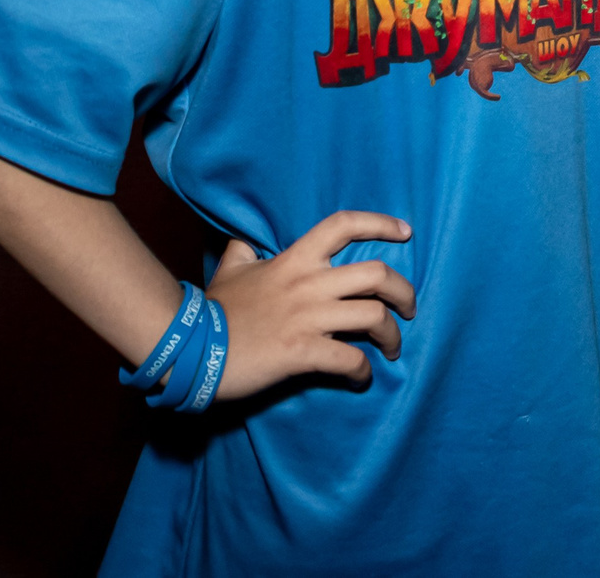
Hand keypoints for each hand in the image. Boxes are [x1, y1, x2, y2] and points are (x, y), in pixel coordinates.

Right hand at [208, 211, 416, 397]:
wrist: (190, 348)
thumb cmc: (214, 311)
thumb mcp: (229, 271)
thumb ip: (242, 252)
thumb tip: (243, 242)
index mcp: (294, 260)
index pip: (343, 225)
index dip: (380, 224)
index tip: (405, 233)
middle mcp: (308, 284)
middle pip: (377, 275)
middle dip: (404, 292)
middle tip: (409, 308)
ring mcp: (307, 318)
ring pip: (374, 317)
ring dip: (392, 335)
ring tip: (391, 349)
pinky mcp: (301, 352)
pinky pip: (350, 359)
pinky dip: (364, 370)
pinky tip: (361, 377)